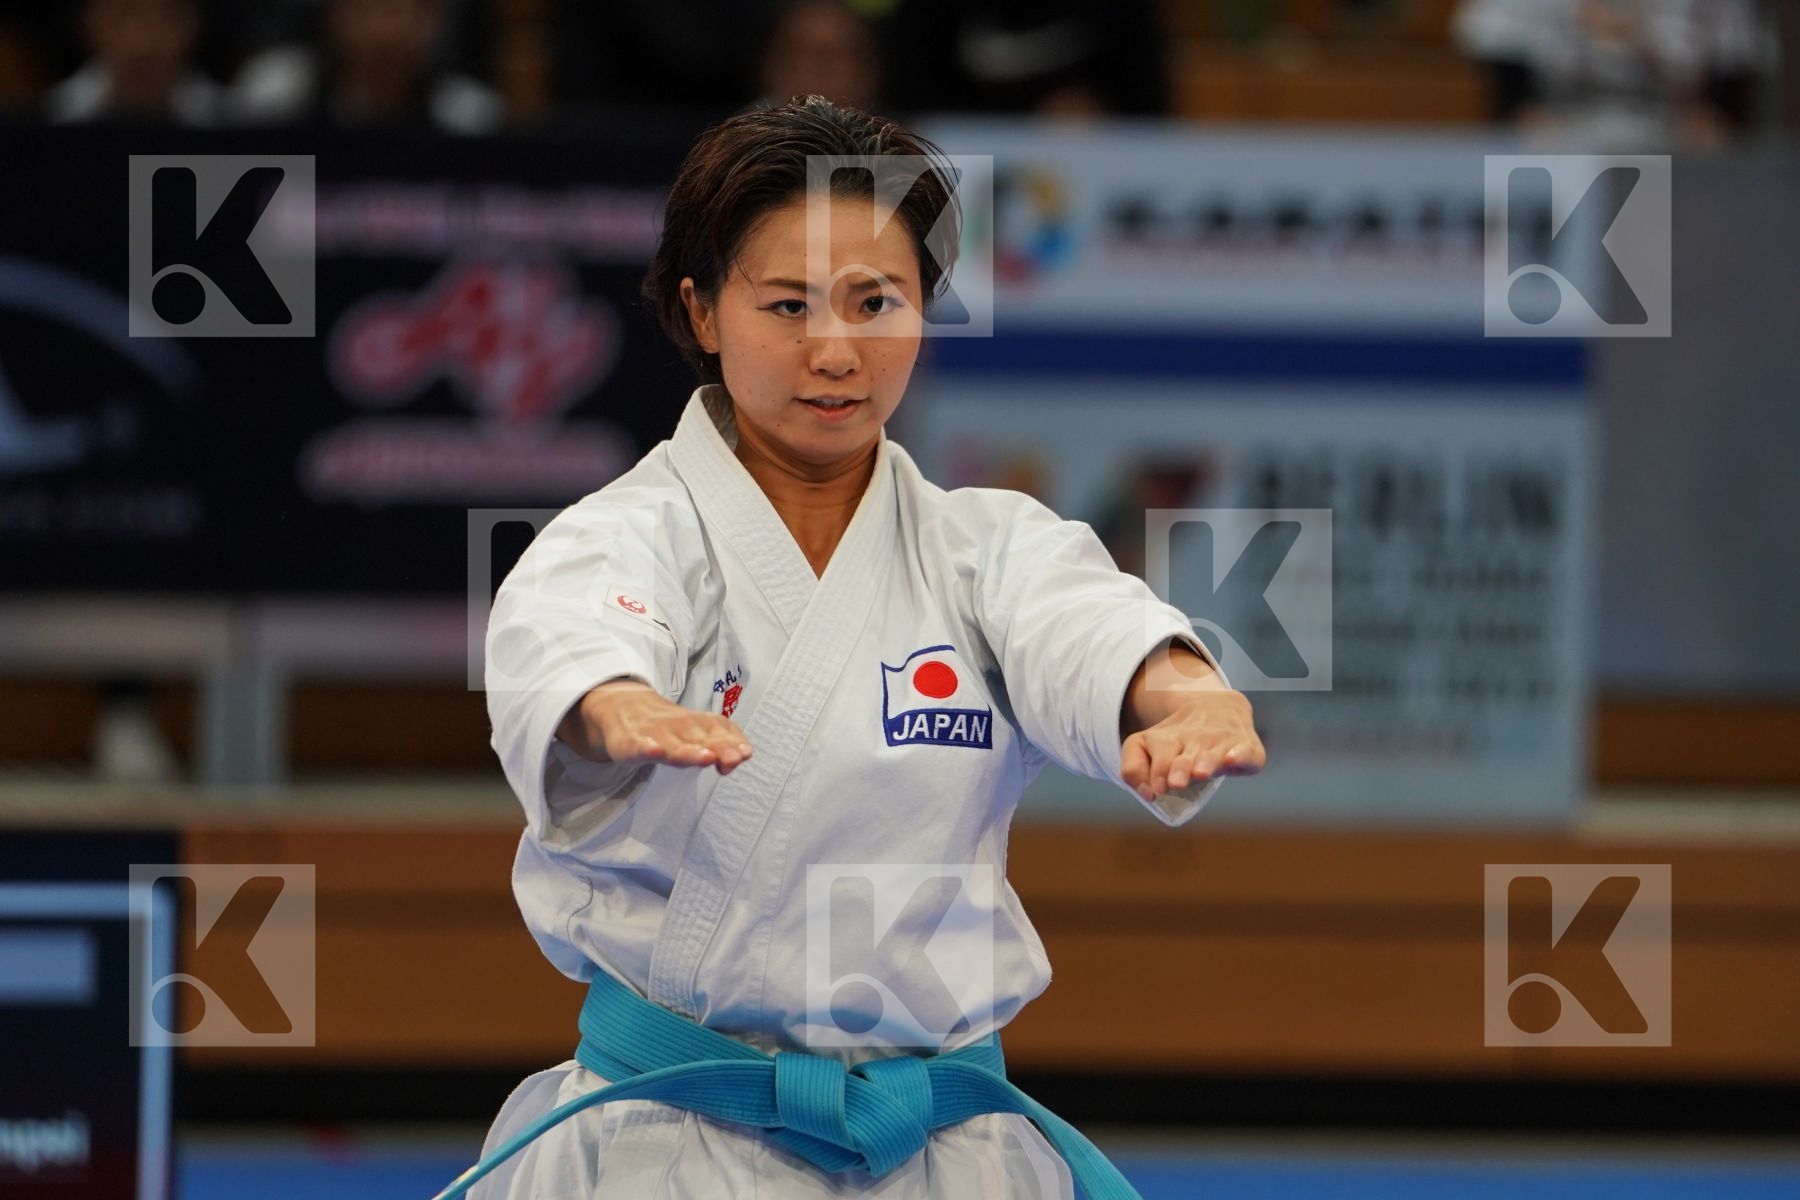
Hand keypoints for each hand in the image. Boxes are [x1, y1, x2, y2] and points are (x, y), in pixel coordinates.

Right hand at [557, 680, 752, 774]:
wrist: (620, 708)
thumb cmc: (664, 726)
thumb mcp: (694, 732)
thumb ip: (720, 744)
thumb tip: (743, 755)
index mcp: (693, 723)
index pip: (716, 730)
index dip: (731, 741)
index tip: (744, 754)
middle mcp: (675, 725)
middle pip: (698, 736)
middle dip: (717, 747)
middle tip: (732, 758)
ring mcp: (650, 732)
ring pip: (671, 742)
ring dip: (688, 750)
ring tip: (705, 757)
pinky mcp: (626, 741)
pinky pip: (635, 745)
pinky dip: (644, 748)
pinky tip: (653, 751)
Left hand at [1120, 690, 1264, 802]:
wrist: (1219, 707)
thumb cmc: (1179, 740)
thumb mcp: (1147, 746)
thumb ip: (1133, 770)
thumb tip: (1148, 793)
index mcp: (1166, 740)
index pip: (1157, 753)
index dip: (1156, 772)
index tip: (1157, 789)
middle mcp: (1193, 739)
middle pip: (1183, 756)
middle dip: (1179, 768)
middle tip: (1176, 783)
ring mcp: (1220, 741)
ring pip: (1211, 754)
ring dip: (1205, 762)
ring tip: (1200, 772)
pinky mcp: (1246, 746)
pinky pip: (1245, 751)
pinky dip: (1240, 756)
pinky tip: (1232, 759)